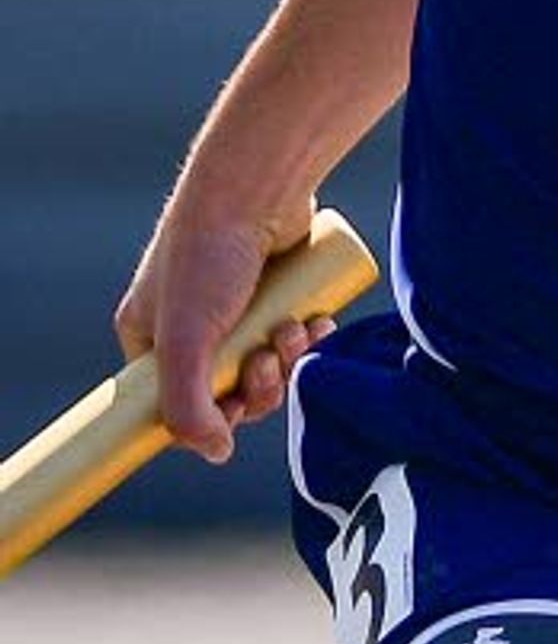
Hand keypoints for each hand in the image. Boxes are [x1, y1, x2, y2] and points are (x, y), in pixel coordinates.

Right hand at [114, 201, 334, 462]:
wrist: (257, 190)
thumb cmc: (208, 258)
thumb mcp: (187, 339)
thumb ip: (188, 404)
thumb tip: (214, 452)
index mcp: (151, 338)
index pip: (180, 404)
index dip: (214, 415)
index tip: (238, 407)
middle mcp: (191, 326)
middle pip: (232, 389)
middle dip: (260, 384)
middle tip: (270, 360)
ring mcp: (238, 309)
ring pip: (269, 363)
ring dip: (289, 359)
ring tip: (296, 329)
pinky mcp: (279, 294)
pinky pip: (297, 336)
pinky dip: (311, 338)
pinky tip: (320, 322)